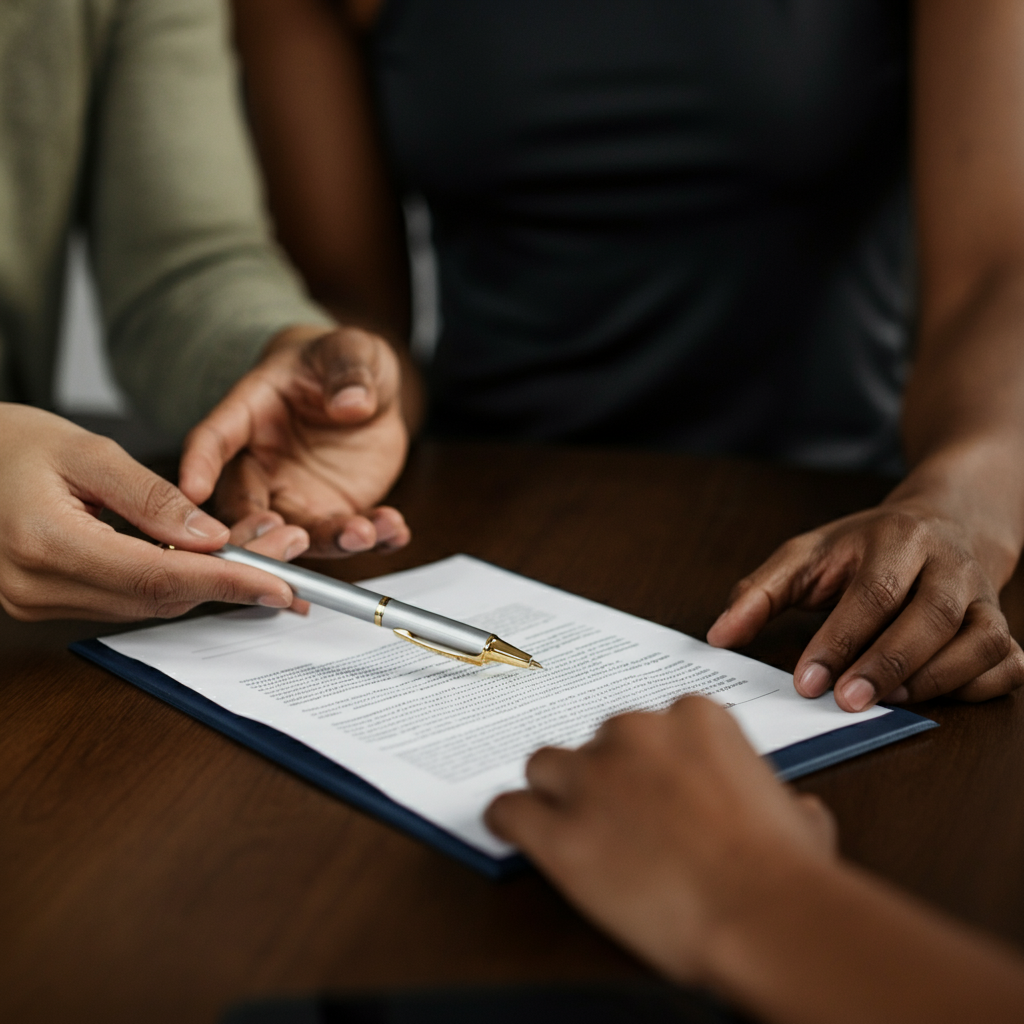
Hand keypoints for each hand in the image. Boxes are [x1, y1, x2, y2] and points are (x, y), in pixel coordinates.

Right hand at [0, 404, 309, 620]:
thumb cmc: (8, 443)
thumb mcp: (86, 451)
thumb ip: (151, 497)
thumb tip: (210, 535)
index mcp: (46, 543)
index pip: (159, 577)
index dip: (227, 582)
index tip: (280, 584)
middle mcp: (40, 586)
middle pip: (161, 597)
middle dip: (233, 578)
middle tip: (287, 547)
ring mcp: (39, 600)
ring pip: (149, 603)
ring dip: (210, 580)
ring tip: (261, 544)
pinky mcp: (48, 599)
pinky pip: (127, 598)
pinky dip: (176, 580)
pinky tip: (210, 555)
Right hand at [179, 325, 410, 557]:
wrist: (364, 388)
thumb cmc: (338, 360)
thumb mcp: (349, 349)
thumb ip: (348, 370)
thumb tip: (352, 403)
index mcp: (248, 415)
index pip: (214, 439)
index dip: (200, 463)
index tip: (193, 488)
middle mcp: (264, 465)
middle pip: (246, 508)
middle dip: (265, 531)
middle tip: (295, 537)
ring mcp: (298, 494)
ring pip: (300, 532)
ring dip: (330, 541)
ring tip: (366, 533)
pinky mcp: (335, 511)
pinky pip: (350, 535)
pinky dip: (374, 540)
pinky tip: (394, 533)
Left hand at [486, 696, 835, 984]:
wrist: (762, 915)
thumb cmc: (786, 871)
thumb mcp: (801, 818)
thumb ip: (781, 800)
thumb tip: (794, 813)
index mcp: (694, 718)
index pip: (654, 726)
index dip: (653, 763)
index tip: (656, 790)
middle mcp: (636, 734)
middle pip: (599, 742)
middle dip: (606, 776)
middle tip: (622, 818)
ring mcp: (591, 778)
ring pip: (546, 766)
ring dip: (556, 792)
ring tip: (572, 826)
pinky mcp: (559, 831)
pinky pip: (509, 810)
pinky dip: (510, 821)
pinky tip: (515, 832)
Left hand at [707, 499, 1023, 711]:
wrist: (946, 521)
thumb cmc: (866, 547)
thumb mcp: (806, 555)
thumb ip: (760, 592)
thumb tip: (719, 635)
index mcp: (897, 538)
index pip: (872, 593)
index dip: (840, 640)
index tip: (806, 681)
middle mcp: (948, 564)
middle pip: (931, 616)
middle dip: (887, 663)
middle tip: (846, 702)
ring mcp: (982, 596)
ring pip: (978, 640)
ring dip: (934, 679)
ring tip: (887, 702)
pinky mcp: (1001, 624)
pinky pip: (1007, 661)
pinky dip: (979, 685)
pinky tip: (937, 697)